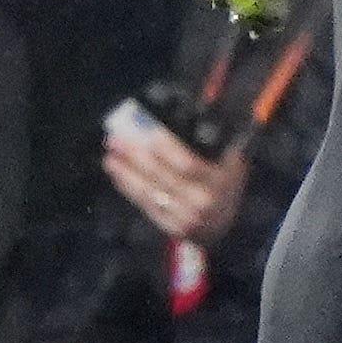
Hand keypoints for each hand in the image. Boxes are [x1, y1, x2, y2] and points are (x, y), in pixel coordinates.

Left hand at [102, 122, 250, 246]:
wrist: (227, 227)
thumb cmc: (227, 185)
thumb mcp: (231, 161)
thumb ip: (212, 143)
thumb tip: (183, 114)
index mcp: (218, 181)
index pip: (187, 164)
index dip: (166, 148)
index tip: (147, 133)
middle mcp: (201, 201)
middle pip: (162, 176)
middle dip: (136, 156)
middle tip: (116, 139)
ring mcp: (185, 218)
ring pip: (150, 191)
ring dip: (126, 172)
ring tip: (110, 155)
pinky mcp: (171, 228)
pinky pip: (146, 205)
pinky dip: (129, 188)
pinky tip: (118, 174)